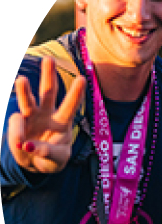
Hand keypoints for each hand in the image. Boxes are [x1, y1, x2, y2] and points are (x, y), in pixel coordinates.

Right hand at [7, 57, 85, 173]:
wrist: (35, 164)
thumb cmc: (52, 159)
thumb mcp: (56, 160)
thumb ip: (45, 152)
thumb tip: (27, 145)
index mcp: (63, 122)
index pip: (71, 105)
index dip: (76, 93)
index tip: (83, 78)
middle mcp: (47, 114)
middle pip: (48, 92)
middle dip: (48, 75)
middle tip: (49, 59)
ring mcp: (31, 117)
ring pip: (27, 99)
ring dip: (24, 90)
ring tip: (21, 80)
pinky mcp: (18, 123)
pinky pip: (16, 124)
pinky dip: (17, 134)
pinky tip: (22, 145)